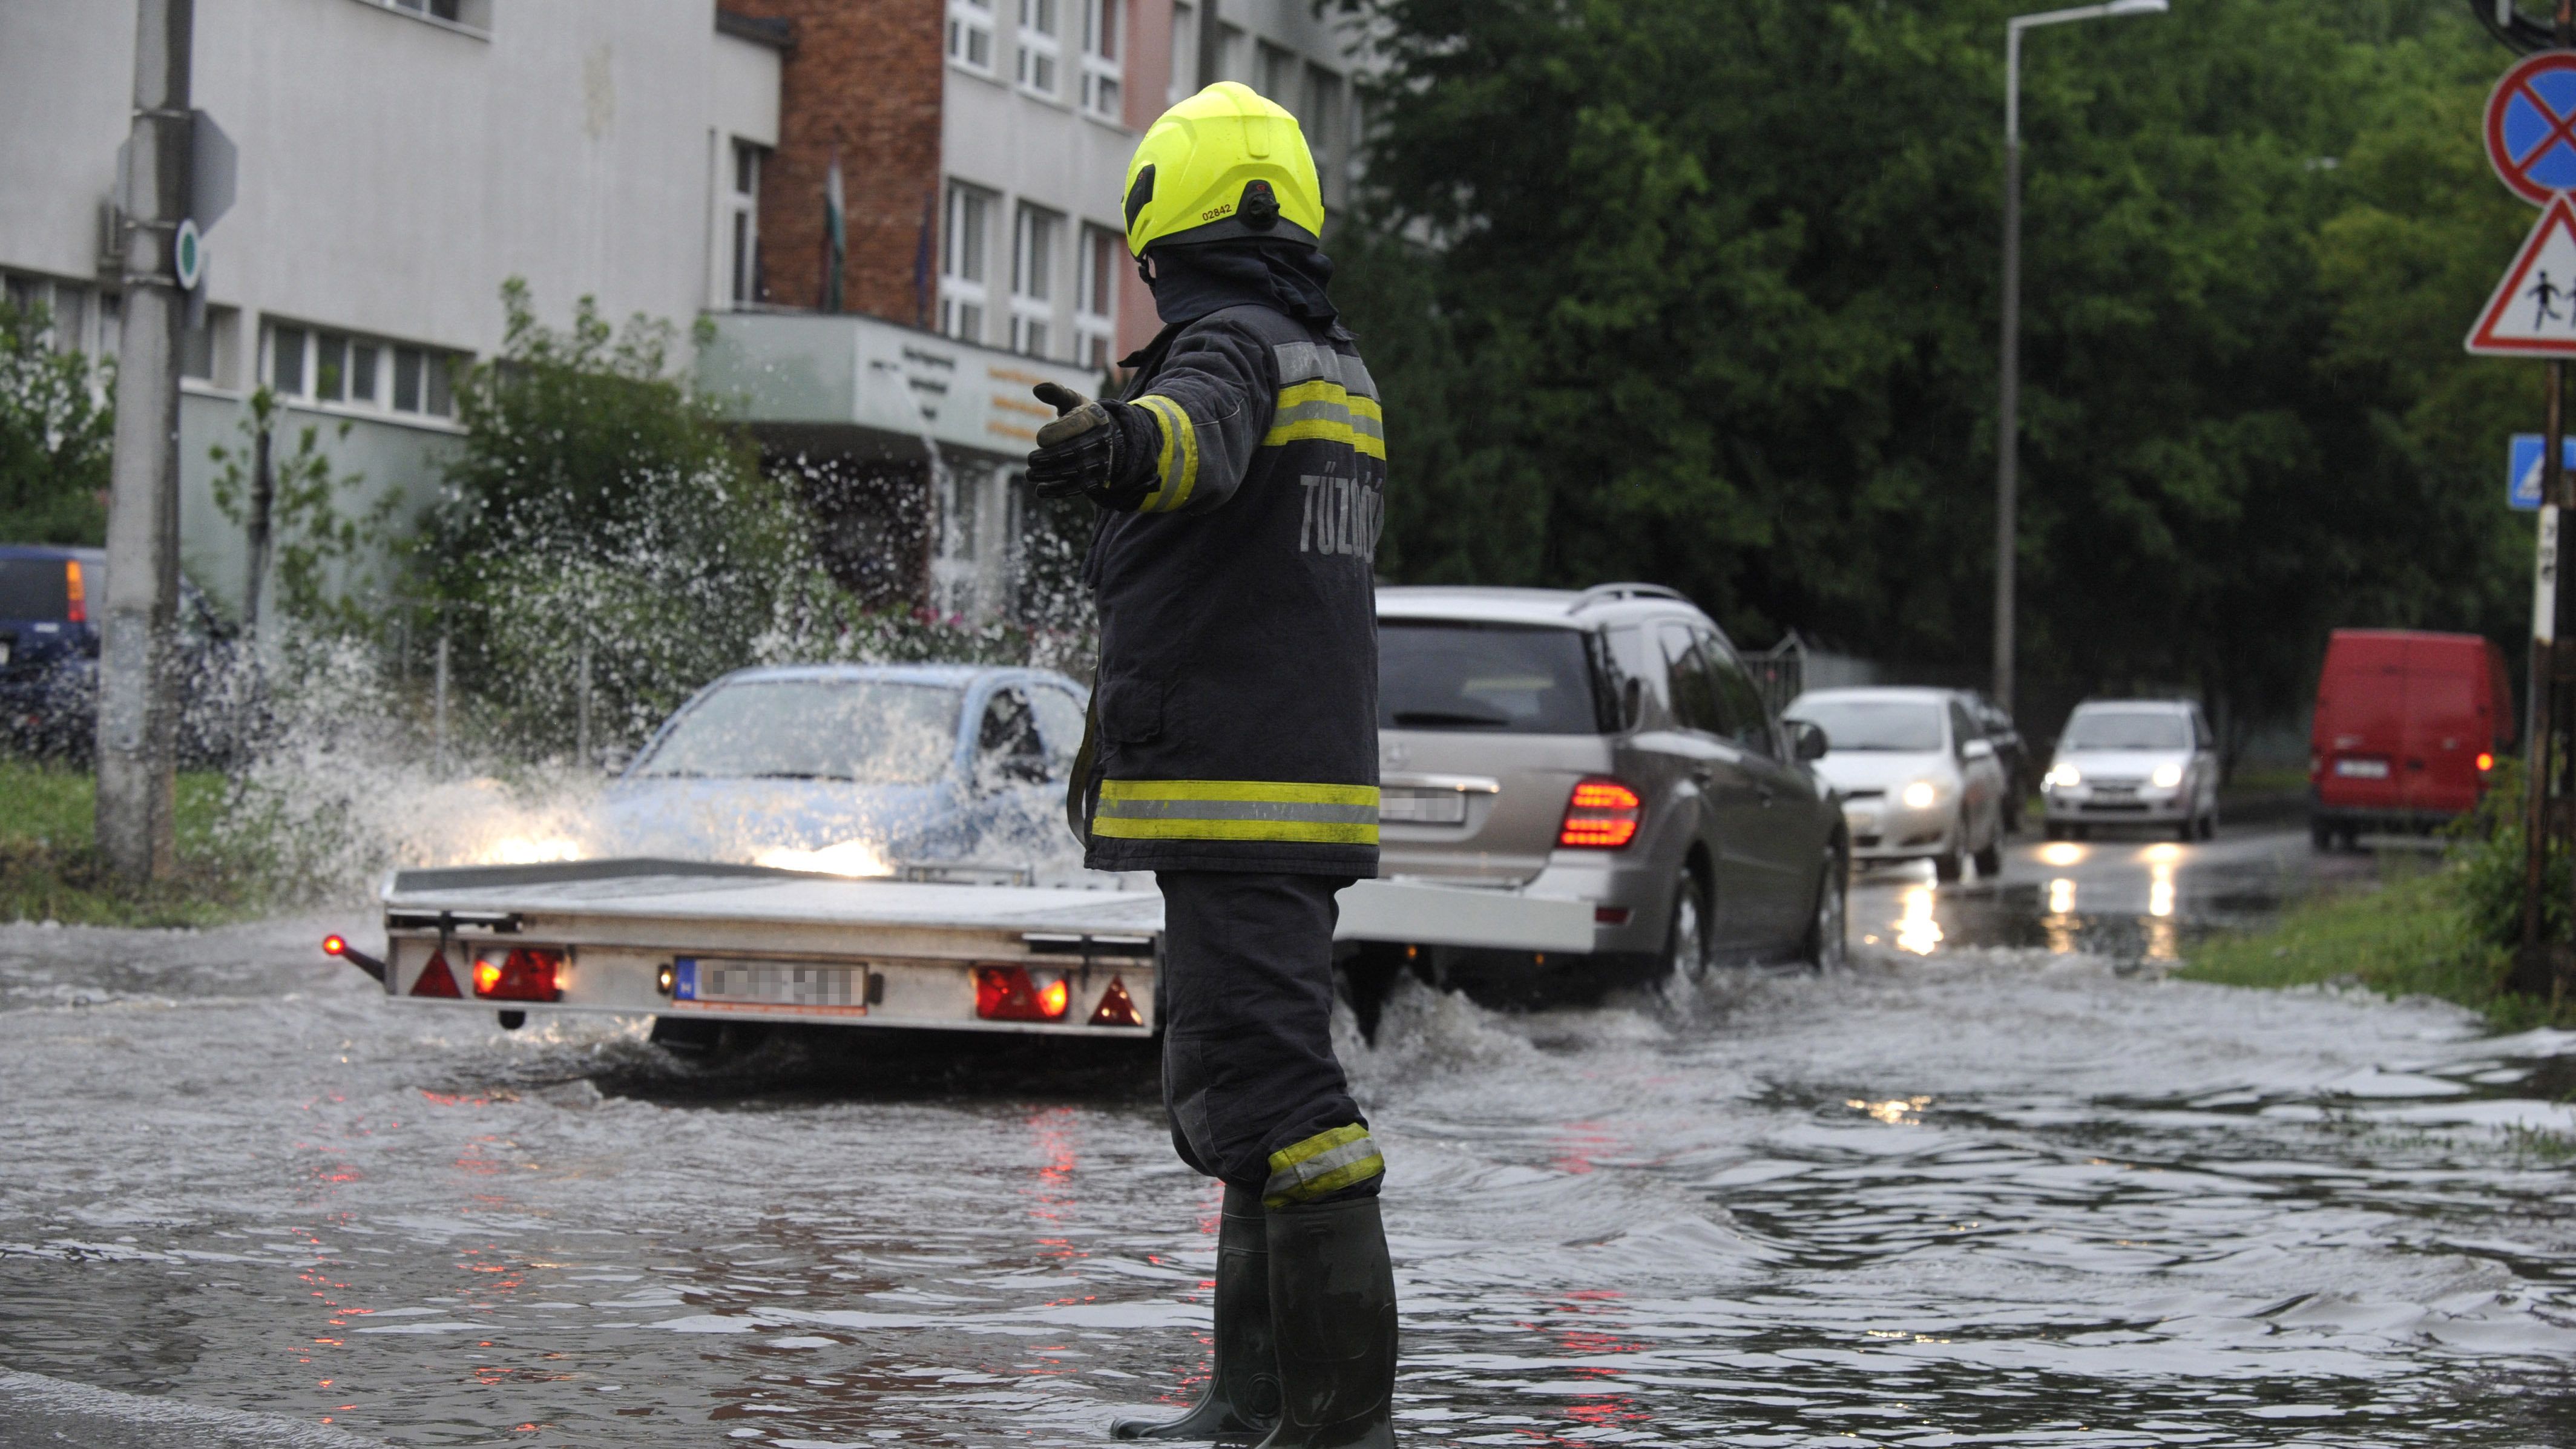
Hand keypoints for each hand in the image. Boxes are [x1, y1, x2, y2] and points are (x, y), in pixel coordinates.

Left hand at [1027, 383, 1117, 499]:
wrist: (1111, 439)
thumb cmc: (1084, 418)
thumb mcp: (1075, 401)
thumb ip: (1057, 393)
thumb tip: (1037, 389)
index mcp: (1096, 418)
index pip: (1078, 425)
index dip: (1058, 432)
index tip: (1039, 438)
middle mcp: (1102, 440)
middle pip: (1076, 451)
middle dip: (1050, 457)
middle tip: (1030, 459)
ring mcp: (1101, 462)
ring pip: (1076, 472)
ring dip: (1050, 475)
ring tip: (1030, 473)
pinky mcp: (1097, 479)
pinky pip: (1078, 488)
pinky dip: (1058, 490)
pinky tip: (1040, 490)